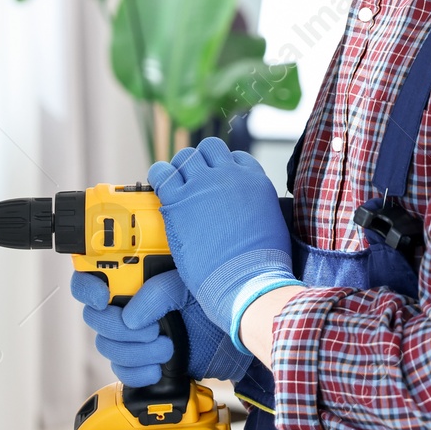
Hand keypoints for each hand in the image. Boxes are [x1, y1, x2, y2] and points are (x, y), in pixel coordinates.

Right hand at [70, 269, 250, 386]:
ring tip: (166, 347)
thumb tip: (131, 318)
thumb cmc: (219, 298)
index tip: (102, 298)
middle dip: (119, 328)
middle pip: (95, 318)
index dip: (87, 286)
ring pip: (107, 346)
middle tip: (151, 330)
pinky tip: (158, 368)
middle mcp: (131, 304)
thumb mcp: (188, 284)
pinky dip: (137, 372)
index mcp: (137, 278)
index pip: (92, 276)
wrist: (240, 331)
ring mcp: (135, 333)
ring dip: (134, 352)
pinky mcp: (143, 358)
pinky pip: (122, 371)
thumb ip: (157, 292)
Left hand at [148, 136, 304, 351]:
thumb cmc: (261, 263)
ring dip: (180, 168)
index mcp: (254, 180)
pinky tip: (159, 187)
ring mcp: (203, 185)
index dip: (225, 168)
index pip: (237, 157)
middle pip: (209, 148)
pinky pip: (161, 173)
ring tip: (176, 185)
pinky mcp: (179, 200)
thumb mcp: (272, 224)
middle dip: (201, 162)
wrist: (246, 280)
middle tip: (194, 181)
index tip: (219, 181)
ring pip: (185, 156)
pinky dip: (159, 176)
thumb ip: (258, 207)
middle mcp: (229, 175)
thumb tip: (249, 211)